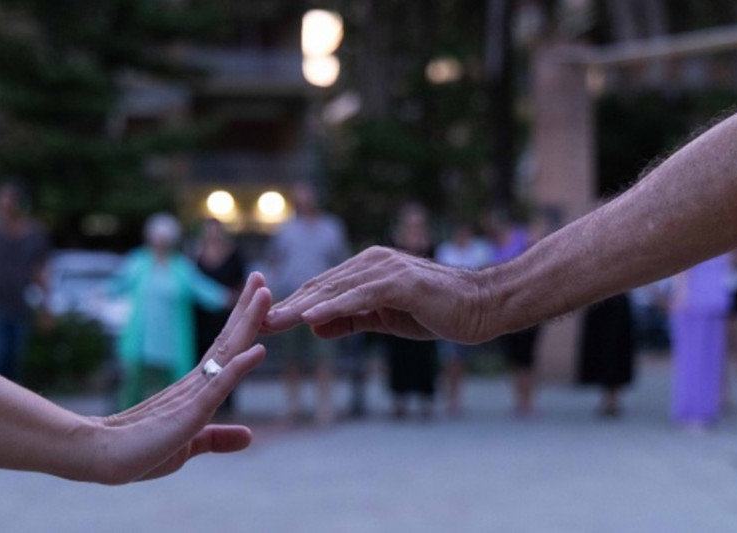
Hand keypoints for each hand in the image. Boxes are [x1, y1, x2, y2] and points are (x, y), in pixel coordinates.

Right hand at [86, 272, 270, 484]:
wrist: (100, 458)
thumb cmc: (140, 451)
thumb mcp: (189, 446)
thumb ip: (217, 439)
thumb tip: (249, 436)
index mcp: (196, 389)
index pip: (226, 349)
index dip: (244, 323)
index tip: (259, 296)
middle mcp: (195, 384)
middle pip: (228, 340)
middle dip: (248, 309)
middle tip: (261, 278)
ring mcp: (191, 395)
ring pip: (226, 353)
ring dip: (248, 323)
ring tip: (264, 294)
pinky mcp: (188, 413)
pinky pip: (217, 386)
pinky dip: (240, 367)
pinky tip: (259, 350)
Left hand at [263, 247, 489, 343]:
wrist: (481, 307)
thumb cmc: (436, 311)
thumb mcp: (384, 319)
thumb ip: (351, 319)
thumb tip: (316, 325)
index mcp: (367, 269)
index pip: (321, 289)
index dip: (292, 306)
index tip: (265, 322)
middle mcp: (371, 262)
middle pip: (320, 287)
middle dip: (287, 306)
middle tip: (255, 322)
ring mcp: (385, 269)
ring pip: (334, 290)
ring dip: (301, 307)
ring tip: (273, 322)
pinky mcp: (399, 282)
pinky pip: (359, 297)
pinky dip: (333, 307)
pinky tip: (311, 317)